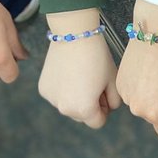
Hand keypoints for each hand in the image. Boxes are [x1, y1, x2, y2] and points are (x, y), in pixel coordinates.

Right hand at [39, 14, 119, 128]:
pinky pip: (57, 96)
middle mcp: (65, 109)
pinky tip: (68, 73)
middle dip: (89, 105)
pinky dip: (63, 89)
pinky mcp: (43, 89)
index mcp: (84, 110)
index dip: (104, 109)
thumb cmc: (97, 57)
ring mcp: (52, 100)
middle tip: (93, 82)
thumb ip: (114, 102)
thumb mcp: (113, 82)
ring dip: (75, 97)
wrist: (74, 34)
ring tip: (80, 76)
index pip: (98, 122)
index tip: (104, 93)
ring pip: (68, 106)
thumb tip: (106, 108)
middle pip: (82, 116)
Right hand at [117, 2, 157, 139]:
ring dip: (149, 97)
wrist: (154, 34)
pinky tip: (145, 71)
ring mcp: (126, 98)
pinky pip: (132, 95)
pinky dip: (139, 87)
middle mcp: (138, 110)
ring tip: (156, 74)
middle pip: (154, 118)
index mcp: (156, 114)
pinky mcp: (120, 86)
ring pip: (142, 106)